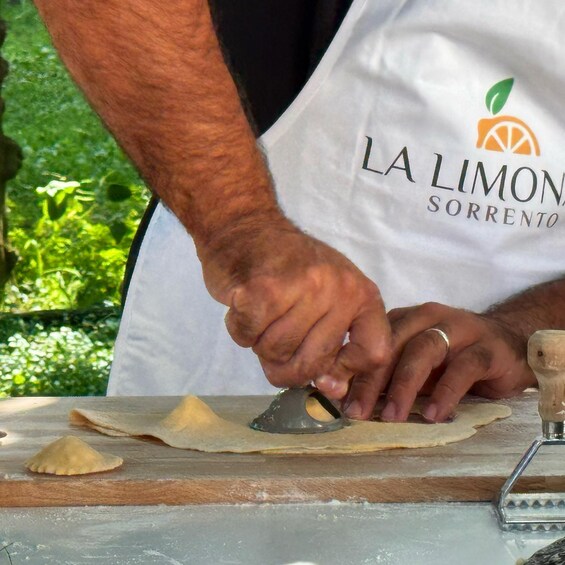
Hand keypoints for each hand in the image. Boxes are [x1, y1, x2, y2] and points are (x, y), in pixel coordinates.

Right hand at [198, 214, 390, 395]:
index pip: (373, 354)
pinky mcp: (264, 289)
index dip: (344, 373)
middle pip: (312, 364)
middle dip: (284, 364)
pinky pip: (248, 337)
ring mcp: (304, 287)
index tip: (322, 372)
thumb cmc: (287, 269)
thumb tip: (333, 391)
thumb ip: (334, 346)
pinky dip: (239, 330)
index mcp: (361, 293)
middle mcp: (339, 289)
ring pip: (275, 354)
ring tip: (261, 315)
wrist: (246, 226)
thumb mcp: (326, 300)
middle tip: (274, 337)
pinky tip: (243, 306)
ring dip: (259, 343)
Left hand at [344, 302, 535, 421]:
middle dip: (371, 380)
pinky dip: (445, 392)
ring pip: (423, 351)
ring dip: (404, 386)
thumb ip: (389, 376)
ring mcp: (458, 328)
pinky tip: (432, 415)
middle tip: (356, 412)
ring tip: (391, 417)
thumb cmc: (455, 358)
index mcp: (405, 319)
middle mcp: (428, 317)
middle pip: (393, 344)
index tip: (337, 398)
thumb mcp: (418, 366)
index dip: (353, 369)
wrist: (512, 344)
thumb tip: (349, 400)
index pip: (372, 341)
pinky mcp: (486, 347)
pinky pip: (462, 368)